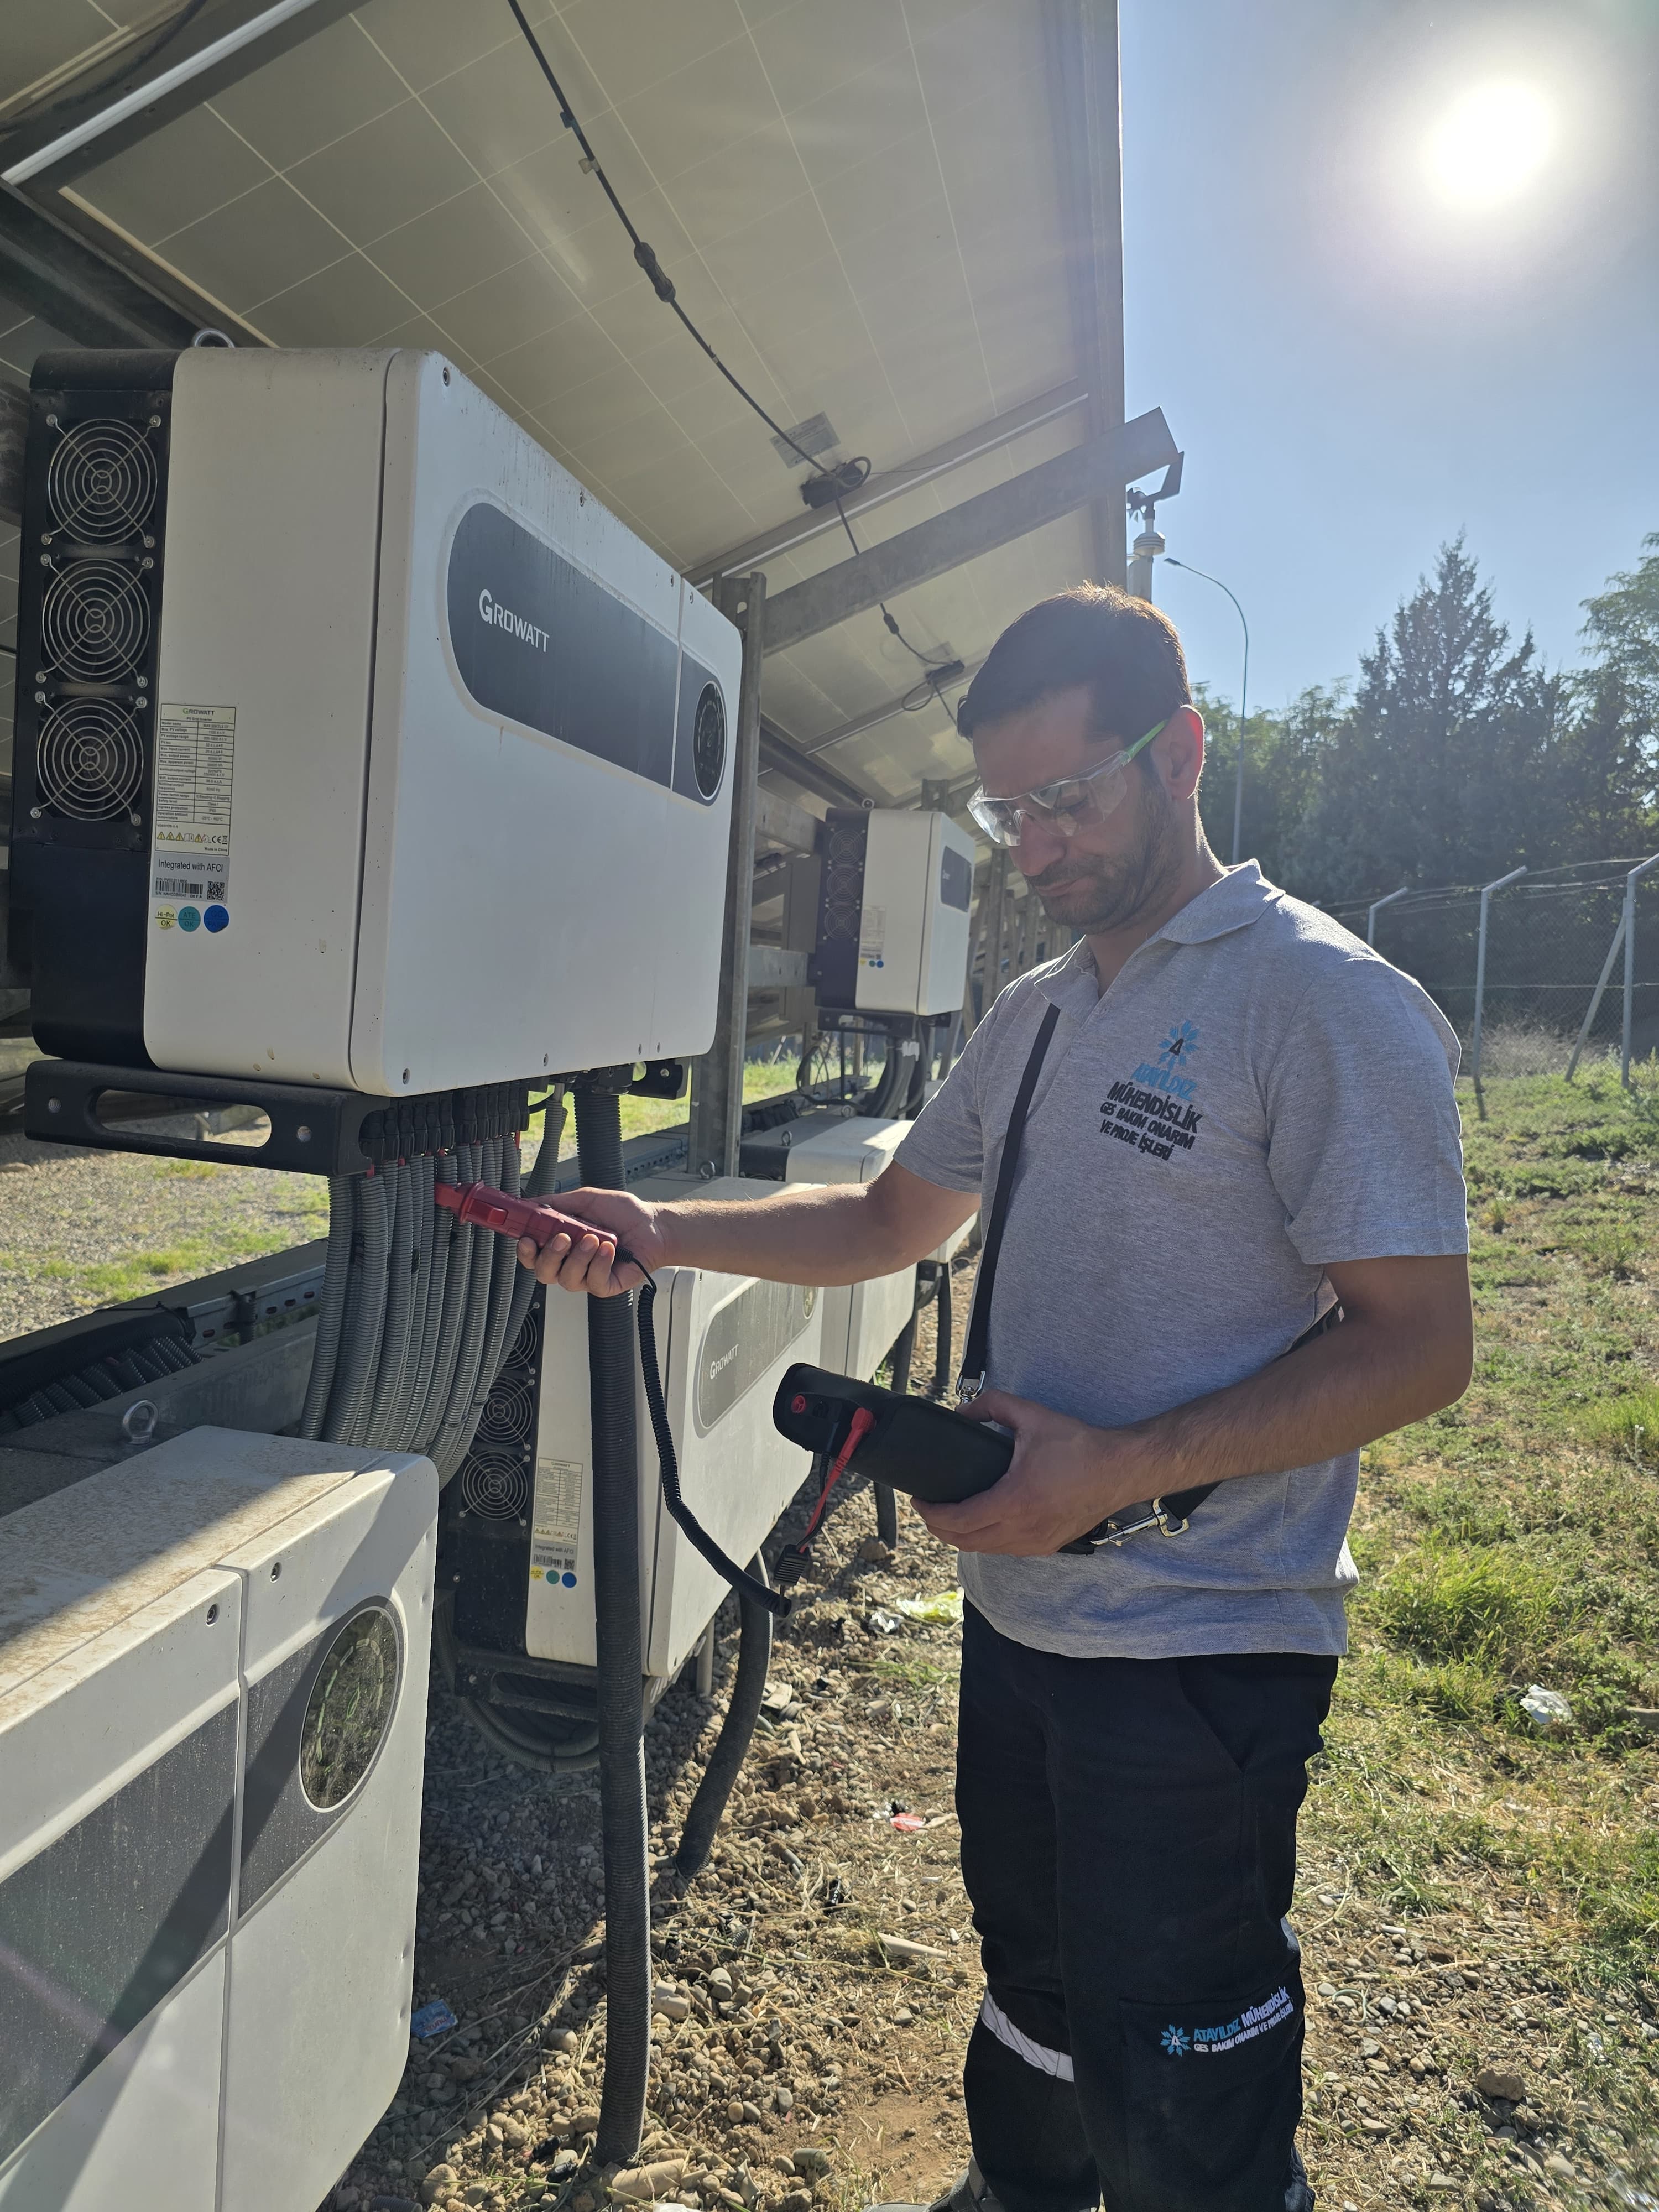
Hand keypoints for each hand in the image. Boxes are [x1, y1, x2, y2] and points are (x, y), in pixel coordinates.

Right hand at [517, 1187, 665, 1296]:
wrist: (654, 1226)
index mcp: (562, 1244)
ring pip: (567, 1278)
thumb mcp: (587, 1199)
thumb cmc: (624, 1214)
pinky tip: (609, 1249)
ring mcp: (587, 1276)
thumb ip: (559, 1202)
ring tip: (594, 1238)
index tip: (525, 1238)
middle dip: (549, 1256)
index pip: (533, 1254)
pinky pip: (593, 1282)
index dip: (525, 1250)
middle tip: (563, 1238)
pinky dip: (599, 1263)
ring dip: (579, 1257)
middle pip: (543, 1272)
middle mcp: (571, 1262)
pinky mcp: (605, 1286)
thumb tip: (532, 1203)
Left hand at [914, 1389, 1156, 1555]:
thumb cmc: (1079, 1446)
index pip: (958, 1520)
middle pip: (964, 1541)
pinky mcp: (1048, 1545)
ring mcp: (1036, 1542)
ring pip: (985, 1550)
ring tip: (948, 1515)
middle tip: (927, 1508)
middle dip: (938, 1527)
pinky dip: (986, 1541)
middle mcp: (1022, 1529)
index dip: (931, 1513)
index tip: (919, 1500)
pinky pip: (1006, 1550)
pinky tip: (982, 1524)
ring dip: (961, 1537)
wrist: (1120, 1469)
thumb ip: (992, 1405)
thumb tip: (962, 1412)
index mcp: (1014, 1501)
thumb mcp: (1031, 1415)